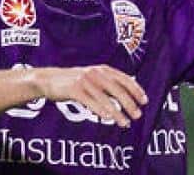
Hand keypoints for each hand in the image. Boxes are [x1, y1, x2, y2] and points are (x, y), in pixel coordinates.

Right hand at [33, 66, 147, 127]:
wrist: (49, 79)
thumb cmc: (74, 81)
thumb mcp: (93, 78)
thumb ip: (108, 84)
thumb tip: (127, 96)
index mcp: (104, 69)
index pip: (125, 79)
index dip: (136, 90)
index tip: (144, 101)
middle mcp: (97, 73)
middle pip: (118, 89)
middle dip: (130, 103)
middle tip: (137, 115)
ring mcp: (85, 80)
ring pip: (106, 99)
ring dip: (118, 112)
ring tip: (125, 123)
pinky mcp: (75, 89)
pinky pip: (91, 102)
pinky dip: (101, 110)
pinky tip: (108, 118)